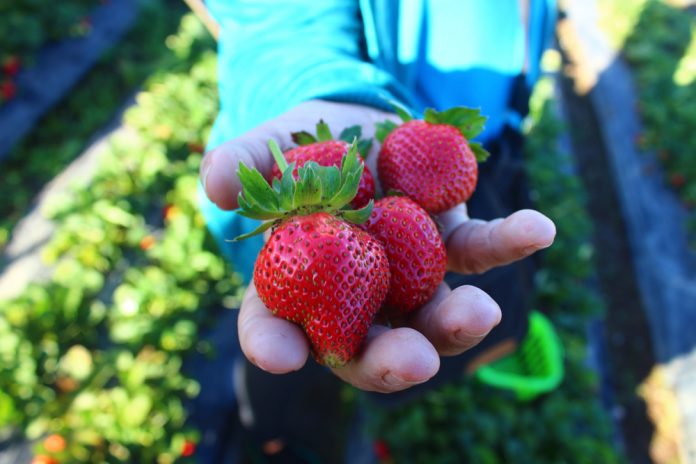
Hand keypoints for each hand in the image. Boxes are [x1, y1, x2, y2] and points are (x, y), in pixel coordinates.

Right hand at [200, 100, 555, 392]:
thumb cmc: (304, 147)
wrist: (360, 127)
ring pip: (432, 316)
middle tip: (411, 363)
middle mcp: (355, 294)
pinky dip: (508, 242)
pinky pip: (480, 250)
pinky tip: (537, 229)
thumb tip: (214, 178)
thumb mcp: (271, 148)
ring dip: (456, 323)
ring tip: (478, 314)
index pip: (275, 324)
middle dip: (389, 362)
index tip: (283, 356)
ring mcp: (408, 274)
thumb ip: (243, 163)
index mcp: (298, 282)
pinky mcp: (451, 243)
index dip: (275, 344)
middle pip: (367, 346)